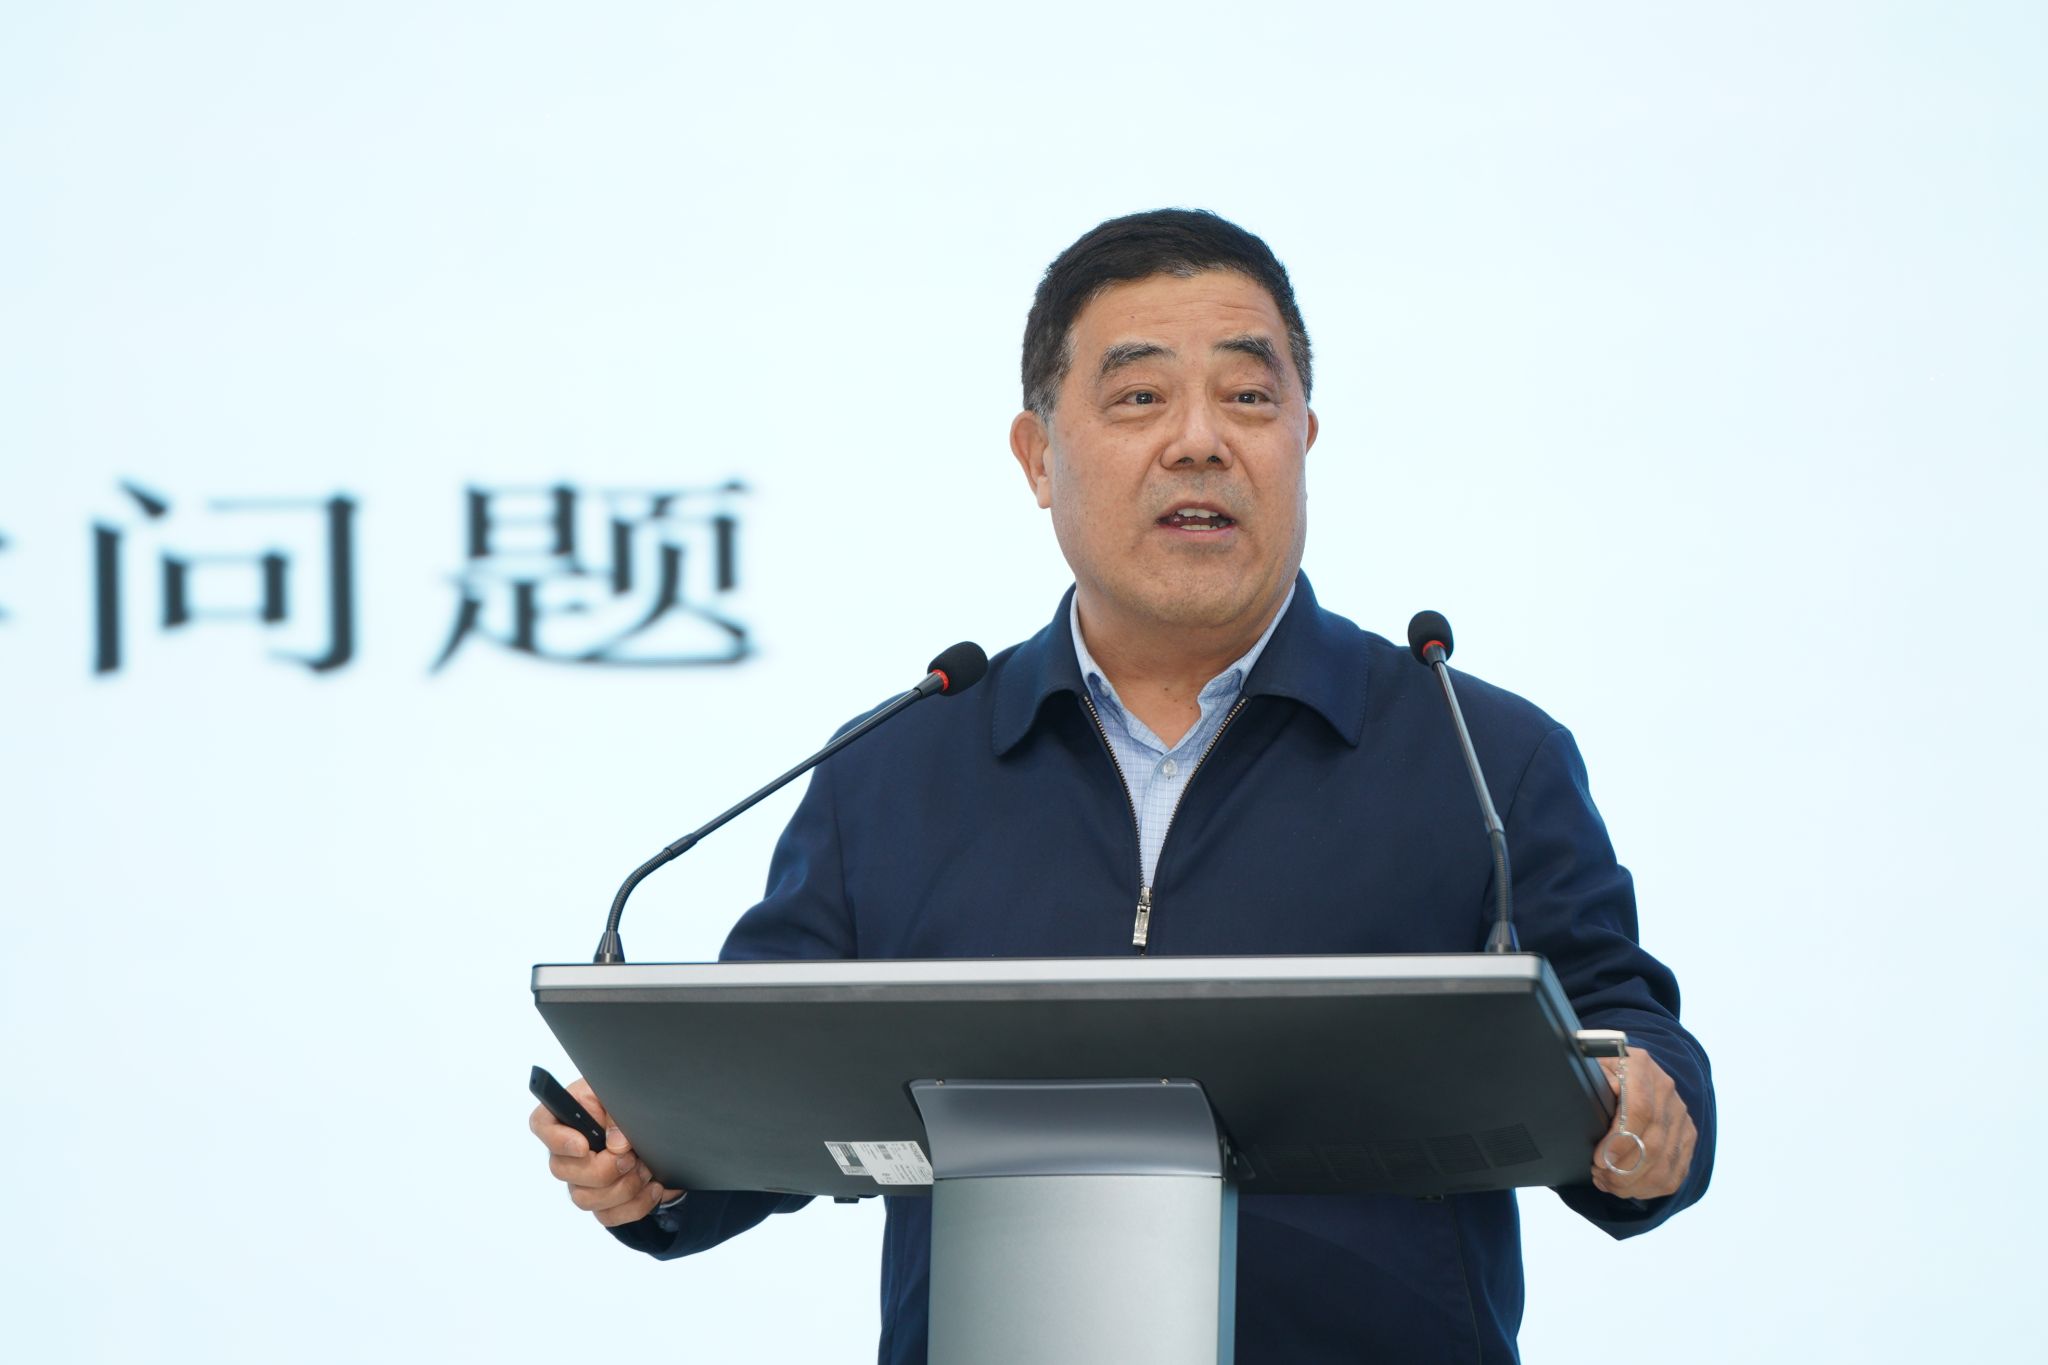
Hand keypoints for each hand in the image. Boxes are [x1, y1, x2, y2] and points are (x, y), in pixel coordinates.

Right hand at [528, 1076, 682, 1227]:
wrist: (650, 1127)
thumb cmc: (627, 1105)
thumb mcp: (623, 1097)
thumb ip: (617, 1115)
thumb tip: (617, 1144)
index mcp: (567, 1115)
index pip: (542, 1124)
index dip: (558, 1139)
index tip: (582, 1146)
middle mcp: (566, 1151)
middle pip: (562, 1170)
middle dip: (602, 1169)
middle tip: (630, 1157)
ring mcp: (580, 1179)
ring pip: (583, 1198)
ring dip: (621, 1188)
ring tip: (646, 1170)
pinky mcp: (599, 1200)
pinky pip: (607, 1215)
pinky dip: (634, 1205)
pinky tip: (653, 1188)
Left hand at [1589, 1047, 1695, 1200]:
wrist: (1624, 1066)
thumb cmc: (1599, 1069)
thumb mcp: (1589, 1066)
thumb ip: (1595, 1080)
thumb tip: (1605, 1100)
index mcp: (1640, 1067)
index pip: (1640, 1110)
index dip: (1620, 1141)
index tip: (1599, 1160)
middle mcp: (1666, 1089)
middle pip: (1653, 1143)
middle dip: (1623, 1170)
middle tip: (1599, 1175)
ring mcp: (1680, 1113)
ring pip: (1665, 1163)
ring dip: (1634, 1183)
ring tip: (1608, 1183)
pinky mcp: (1687, 1134)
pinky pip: (1675, 1172)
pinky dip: (1650, 1187)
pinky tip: (1627, 1187)